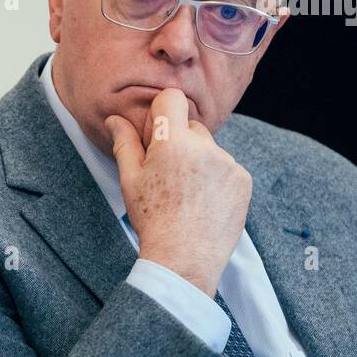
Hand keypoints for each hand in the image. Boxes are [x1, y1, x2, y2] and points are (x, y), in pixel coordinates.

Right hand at [104, 89, 251, 296]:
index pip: (172, 99)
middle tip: (167, 175)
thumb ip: (124, 143)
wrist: (185, 257)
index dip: (162, 112)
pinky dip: (216, 179)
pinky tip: (203, 202)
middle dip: (179, 142)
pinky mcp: (243, 179)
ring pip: (209, 149)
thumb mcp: (130, 180)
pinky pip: (226, 167)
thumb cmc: (152, 218)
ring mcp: (228, 163)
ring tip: (186, 194)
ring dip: (198, 162)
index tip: (156, 133)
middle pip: (191, 127)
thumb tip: (114, 119)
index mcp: (173, 142)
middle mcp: (204, 147)